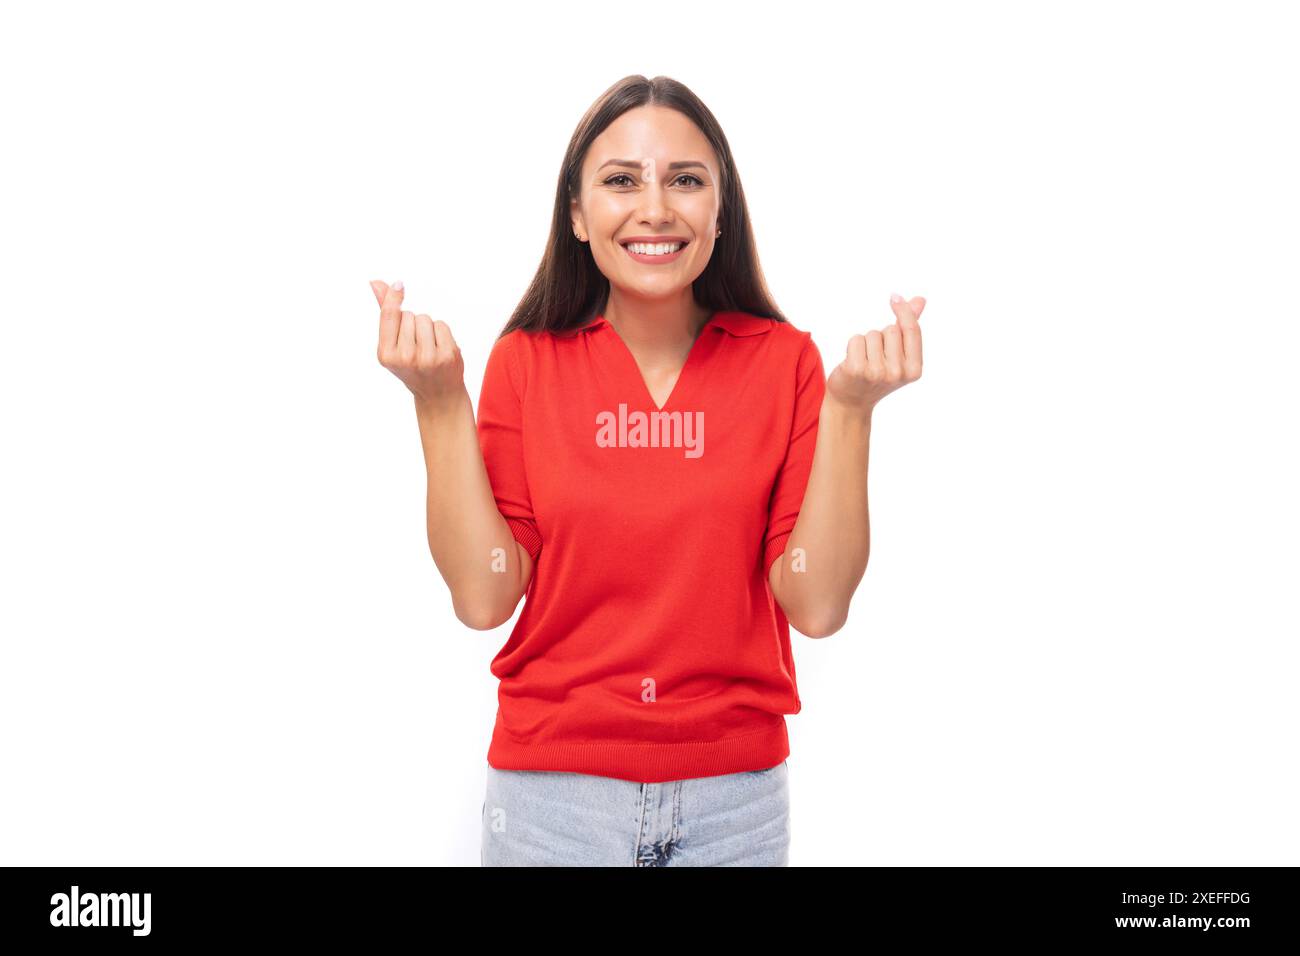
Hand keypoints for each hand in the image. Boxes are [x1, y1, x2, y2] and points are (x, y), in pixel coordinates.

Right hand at [371, 279, 465, 408]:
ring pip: (425, 318)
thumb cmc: (412, 366)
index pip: (390, 316)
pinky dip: (441, 332)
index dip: (394, 298)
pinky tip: (439, 347)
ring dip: (427, 327)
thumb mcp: (393, 345)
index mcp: (387, 355)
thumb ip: (386, 314)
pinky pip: (441, 325)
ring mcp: (428, 357)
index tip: (400, 285)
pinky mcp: (447, 355)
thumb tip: (376, 283)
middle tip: (415, 344)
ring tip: (427, 346)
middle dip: (412, 323)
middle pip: (409, 315)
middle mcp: (406, 358)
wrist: (438, 394)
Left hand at [825, 293, 924, 413]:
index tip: (894, 297)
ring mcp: (877, 373)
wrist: (851, 403)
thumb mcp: (898, 355)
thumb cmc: (876, 376)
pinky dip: (852, 346)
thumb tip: (921, 300)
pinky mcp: (856, 369)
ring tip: (864, 361)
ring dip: (866, 343)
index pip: (912, 330)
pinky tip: (852, 363)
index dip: (904, 310)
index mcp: (914, 370)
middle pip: (890, 330)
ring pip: (872, 334)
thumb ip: (908, 328)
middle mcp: (897, 373)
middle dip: (882, 336)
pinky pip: (856, 339)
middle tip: (876, 357)